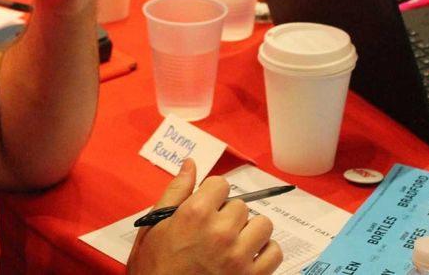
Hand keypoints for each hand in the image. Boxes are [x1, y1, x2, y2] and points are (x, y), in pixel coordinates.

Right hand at [127, 160, 281, 274]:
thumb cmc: (154, 267)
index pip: (221, 184)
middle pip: (240, 205)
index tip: (206, 208)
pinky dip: (264, 252)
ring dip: (249, 231)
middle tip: (212, 232)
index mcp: (195, 214)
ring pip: (262, 224)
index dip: (212, 195)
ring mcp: (238, 257)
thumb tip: (190, 164)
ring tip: (233, 243)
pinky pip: (274, 252)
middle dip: (227, 214)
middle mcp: (221, 232)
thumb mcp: (154, 226)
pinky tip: (247, 257)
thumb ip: (175, 191)